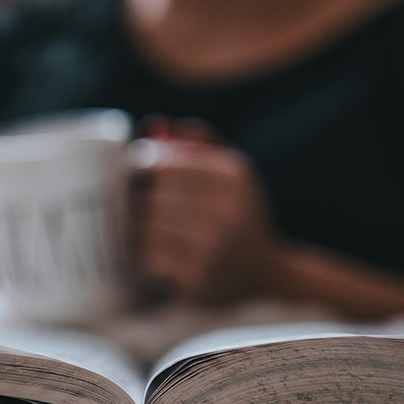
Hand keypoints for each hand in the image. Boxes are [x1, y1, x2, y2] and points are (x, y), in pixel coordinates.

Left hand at [130, 119, 286, 303]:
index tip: (139, 180)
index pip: (162, 163)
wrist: (264, 274)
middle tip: (139, 208)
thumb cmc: (239, 215)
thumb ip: (197, 141)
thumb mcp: (233, 171)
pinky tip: (155, 252)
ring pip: (146, 226)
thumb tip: (152, 126)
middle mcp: (226, 209)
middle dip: (139, 201)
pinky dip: (145, 253)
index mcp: (232, 175)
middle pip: (152, 195)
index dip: (139, 170)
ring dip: (138, 228)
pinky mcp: (196, 277)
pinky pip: (149, 256)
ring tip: (146, 230)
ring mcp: (211, 246)